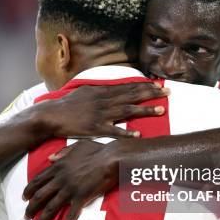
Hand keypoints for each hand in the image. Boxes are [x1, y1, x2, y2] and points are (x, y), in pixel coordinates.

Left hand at [23, 140, 121, 219]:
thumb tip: (50, 159)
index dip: (28, 190)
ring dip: (41, 219)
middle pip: (40, 196)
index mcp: (59, 167)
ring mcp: (70, 189)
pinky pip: (71, 214)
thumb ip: (62, 153)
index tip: (24, 198)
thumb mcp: (77, 146)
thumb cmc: (97, 150)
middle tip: (26, 217)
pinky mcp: (81, 197)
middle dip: (31, 208)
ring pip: (51, 207)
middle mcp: (60, 179)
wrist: (112, 158)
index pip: (38, 180)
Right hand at [34, 82, 167, 138]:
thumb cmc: (67, 105)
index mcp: (102, 91)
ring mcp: (100, 114)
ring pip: (128, 110)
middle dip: (152, 93)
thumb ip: (99, 90)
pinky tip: (138, 135)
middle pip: (132, 95)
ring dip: (146, 110)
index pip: (128, 86)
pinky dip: (126, 133)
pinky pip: (114, 131)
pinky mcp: (95, 128)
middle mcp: (104, 100)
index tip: (158, 84)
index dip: (144, 85)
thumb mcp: (84, 91)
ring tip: (162, 110)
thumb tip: (111, 88)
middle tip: (168, 92)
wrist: (51, 115)